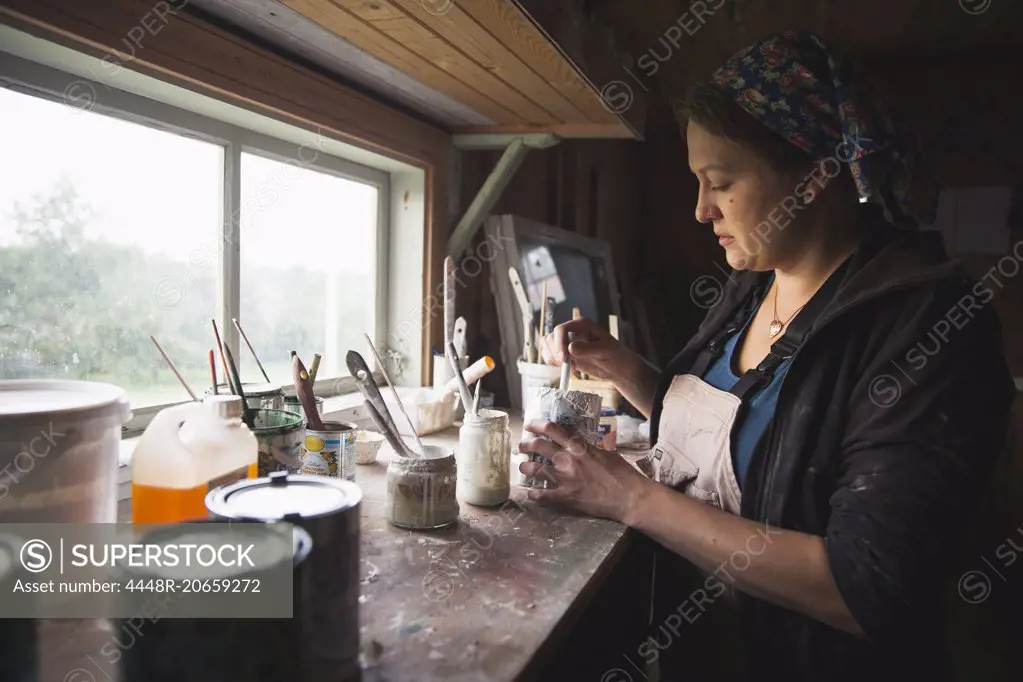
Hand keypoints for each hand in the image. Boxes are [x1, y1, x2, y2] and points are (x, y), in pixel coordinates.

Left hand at [518, 419, 651, 524]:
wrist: (629, 497)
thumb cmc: (623, 474)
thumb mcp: (608, 453)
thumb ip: (595, 447)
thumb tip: (592, 442)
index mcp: (579, 447)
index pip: (553, 429)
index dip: (537, 425)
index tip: (529, 425)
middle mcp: (568, 459)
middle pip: (539, 446)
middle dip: (526, 444)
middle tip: (521, 446)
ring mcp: (565, 478)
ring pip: (535, 469)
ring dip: (526, 467)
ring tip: (523, 467)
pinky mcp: (565, 497)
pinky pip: (543, 495)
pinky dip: (534, 495)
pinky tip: (530, 494)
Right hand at [538, 317, 635, 383]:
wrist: (618, 368)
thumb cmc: (615, 355)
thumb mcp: (604, 351)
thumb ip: (588, 349)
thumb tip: (570, 348)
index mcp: (582, 325)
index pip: (562, 329)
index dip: (559, 343)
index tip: (563, 359)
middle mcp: (573, 331)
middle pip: (551, 337)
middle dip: (555, 351)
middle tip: (566, 364)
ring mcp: (568, 342)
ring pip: (548, 345)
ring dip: (553, 356)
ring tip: (569, 366)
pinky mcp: (566, 353)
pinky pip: (551, 355)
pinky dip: (554, 362)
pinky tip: (569, 368)